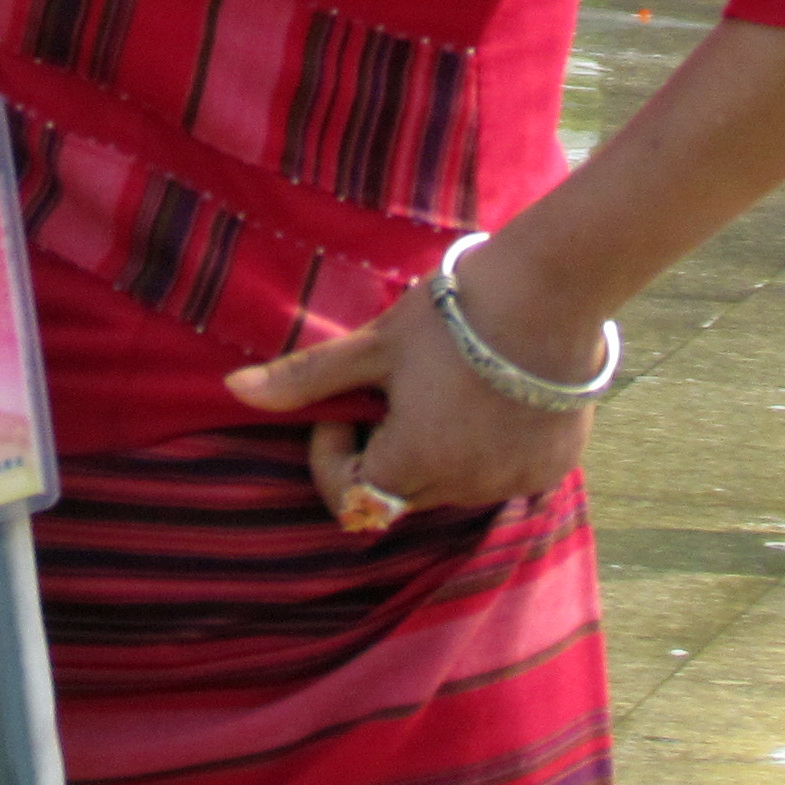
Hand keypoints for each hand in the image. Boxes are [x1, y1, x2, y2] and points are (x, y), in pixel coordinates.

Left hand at [220, 253, 598, 529]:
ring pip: (451, 485)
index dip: (333, 452)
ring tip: (443, 387)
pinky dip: (484, 449)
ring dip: (433, 452)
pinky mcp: (551, 469)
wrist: (551, 290)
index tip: (346, 404)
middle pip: (398, 493)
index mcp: (413, 463)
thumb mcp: (375, 344)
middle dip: (381, 450)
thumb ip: (308, 379)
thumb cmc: (455, 313)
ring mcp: (512, 482)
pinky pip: (499, 474)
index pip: (349, 495)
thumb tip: (232, 390)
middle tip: (393, 389)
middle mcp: (464, 487)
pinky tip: (490, 397)